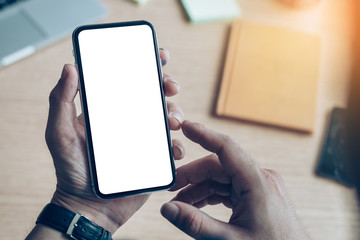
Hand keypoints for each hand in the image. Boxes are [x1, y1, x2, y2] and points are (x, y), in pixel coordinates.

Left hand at [45, 49, 184, 233]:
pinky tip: (173, 149)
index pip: (128, 81)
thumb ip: (61, 101)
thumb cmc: (71, 170)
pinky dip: (178, 145)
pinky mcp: (153, 158)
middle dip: (167, 86)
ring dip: (176, 113)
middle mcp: (128, 121)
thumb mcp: (60, 133)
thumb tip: (70, 68)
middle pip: (153, 96)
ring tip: (173, 121)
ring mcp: (143, 139)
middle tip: (171, 87)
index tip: (160, 56)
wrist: (89, 206)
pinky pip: (171, 147)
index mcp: (109, 110)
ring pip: (167, 118)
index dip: (146, 65)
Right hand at [161, 121, 308, 239]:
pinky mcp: (257, 196)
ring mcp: (259, 187)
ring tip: (179, 203)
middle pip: (218, 166)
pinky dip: (211, 196)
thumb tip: (168, 209)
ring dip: (199, 189)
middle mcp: (260, 179)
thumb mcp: (230, 239)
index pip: (226, 148)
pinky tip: (196, 206)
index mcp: (258, 183)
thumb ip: (196, 223)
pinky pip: (229, 188)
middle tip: (170, 187)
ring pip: (221, 178)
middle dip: (192, 176)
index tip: (185, 127)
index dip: (203, 135)